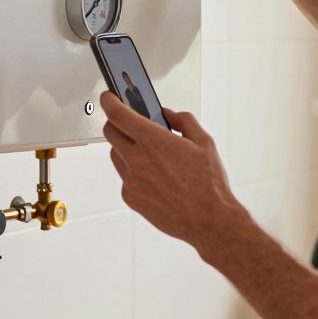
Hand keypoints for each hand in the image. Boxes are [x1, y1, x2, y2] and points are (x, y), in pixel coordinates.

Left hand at [98, 90, 244, 247]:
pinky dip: (133, 170)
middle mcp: (137, 160)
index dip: (110, 102)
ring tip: (149, 153)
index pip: (118, 115)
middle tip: (129, 122)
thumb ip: (183, 121)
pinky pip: (124, 177)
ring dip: (125, 147)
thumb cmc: (209, 184)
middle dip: (116, 122)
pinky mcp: (131, 197)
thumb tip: (167, 114)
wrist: (208, 220)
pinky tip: (155, 176)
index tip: (108, 97)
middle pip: (110, 132)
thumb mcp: (204, 142)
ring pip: (115, 155)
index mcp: (154, 142)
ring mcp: (131, 181)